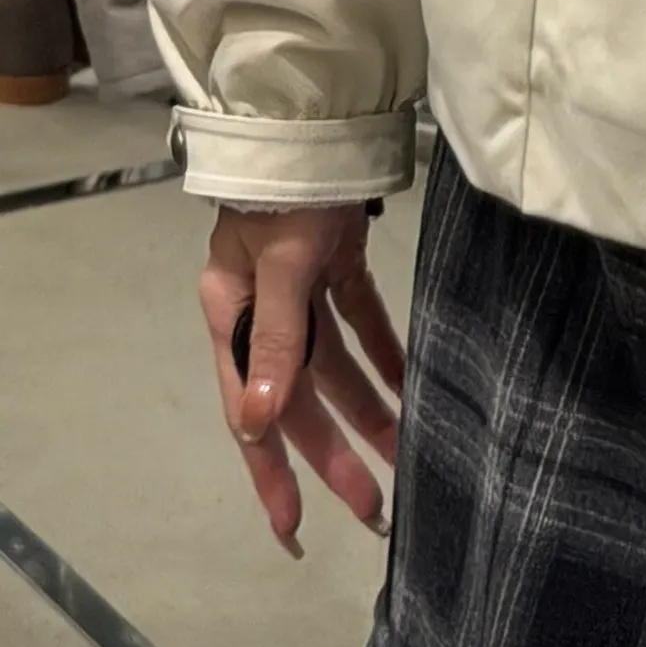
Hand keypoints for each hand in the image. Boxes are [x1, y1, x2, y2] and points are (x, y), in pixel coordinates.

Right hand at [200, 203, 403, 557]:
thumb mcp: (280, 266)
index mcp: (232, 319)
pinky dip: (383, 354)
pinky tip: (412, 387)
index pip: (252, 414)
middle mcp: (262, 312)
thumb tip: (260, 424)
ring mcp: (299, 290)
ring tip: (402, 460)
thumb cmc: (283, 192)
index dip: (273, 473)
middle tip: (372, 510)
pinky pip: (360, 323)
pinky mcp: (334, 264)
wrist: (307, 119)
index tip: (295, 528)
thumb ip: (274, 341)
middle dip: (333, 455)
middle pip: (299, 399)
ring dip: (365, 411)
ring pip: (333, 368)